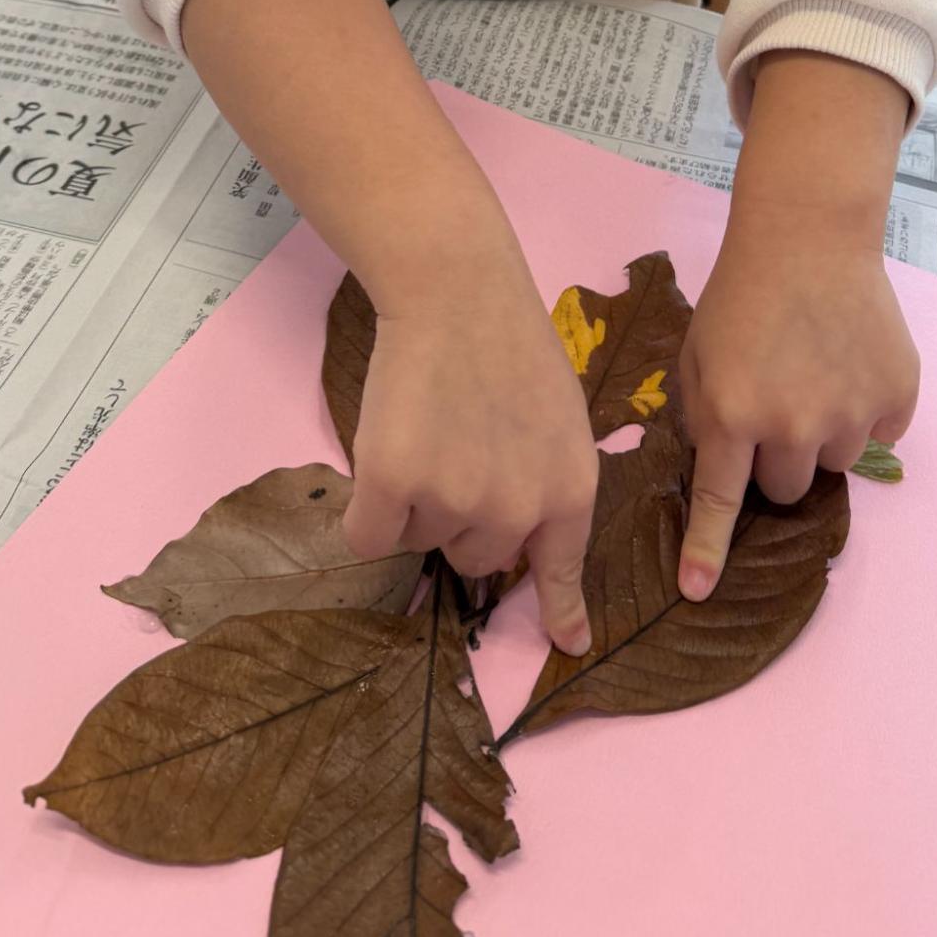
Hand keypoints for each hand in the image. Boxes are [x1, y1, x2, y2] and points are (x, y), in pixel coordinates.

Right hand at [342, 252, 599, 653]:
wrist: (456, 291)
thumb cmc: (508, 342)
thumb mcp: (558, 419)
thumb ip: (543, 481)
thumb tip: (516, 540)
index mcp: (569, 490)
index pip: (560, 569)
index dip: (560, 611)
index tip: (569, 646)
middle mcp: (517, 511)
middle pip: (472, 557)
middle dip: (456, 516)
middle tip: (455, 443)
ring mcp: (454, 502)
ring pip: (419, 538)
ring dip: (413, 500)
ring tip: (427, 426)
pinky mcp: (392, 487)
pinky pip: (368, 535)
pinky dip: (367, 507)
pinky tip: (384, 447)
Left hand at [677, 243, 918, 599]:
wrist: (808, 235)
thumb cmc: (741, 293)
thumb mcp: (697, 353)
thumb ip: (703, 416)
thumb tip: (721, 472)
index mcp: (732, 414)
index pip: (719, 501)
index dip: (707, 551)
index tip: (698, 592)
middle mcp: (792, 425)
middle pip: (786, 490)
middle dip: (777, 459)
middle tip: (777, 403)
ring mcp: (850, 413)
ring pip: (833, 465)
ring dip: (822, 434)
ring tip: (814, 372)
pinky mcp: (896, 397)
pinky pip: (878, 434)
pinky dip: (865, 409)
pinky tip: (849, 361)